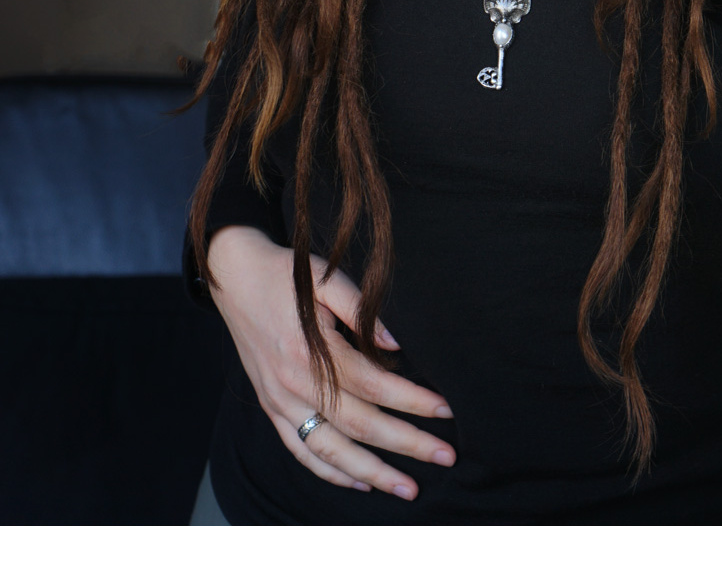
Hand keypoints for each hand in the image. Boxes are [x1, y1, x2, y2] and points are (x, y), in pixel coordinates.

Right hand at [207, 224, 455, 499]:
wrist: (234, 276)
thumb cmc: (286, 274)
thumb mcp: (325, 277)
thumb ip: (362, 309)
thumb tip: (397, 345)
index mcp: (311, 349)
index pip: (373, 385)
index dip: (412, 400)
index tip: (446, 409)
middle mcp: (293, 383)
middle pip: (359, 424)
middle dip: (406, 443)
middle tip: (446, 455)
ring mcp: (279, 400)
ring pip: (330, 449)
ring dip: (372, 472)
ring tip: (408, 488)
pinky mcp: (270, 407)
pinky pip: (300, 450)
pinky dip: (330, 472)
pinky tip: (360, 482)